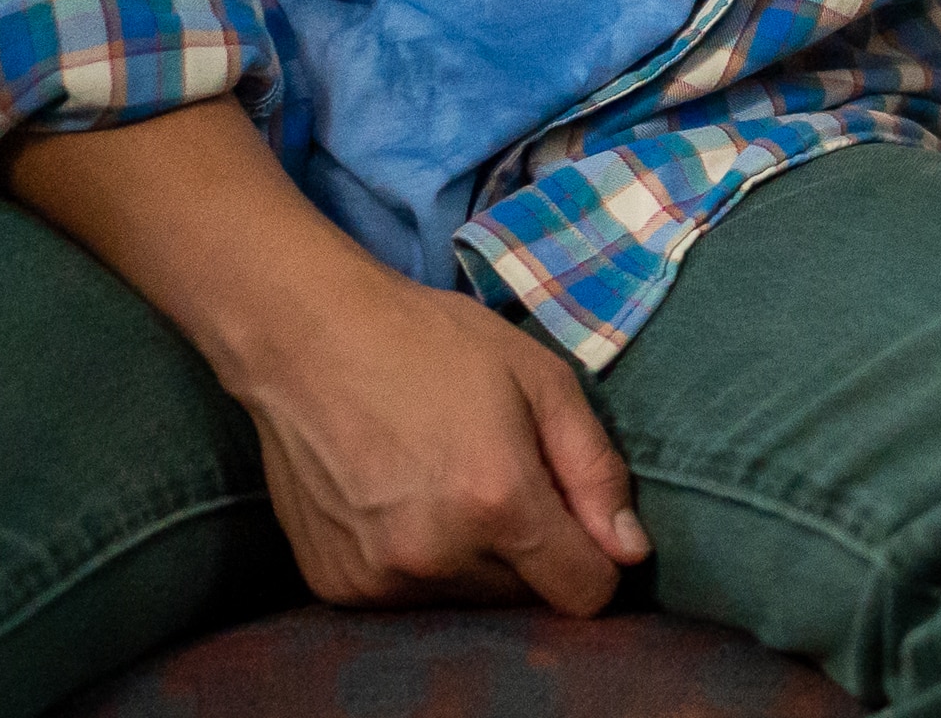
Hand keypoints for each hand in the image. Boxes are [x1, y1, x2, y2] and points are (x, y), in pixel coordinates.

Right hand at [225, 260, 650, 611]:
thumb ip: (595, 471)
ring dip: (475, 560)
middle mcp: (437, 556)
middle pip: (526, 598)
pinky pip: (409, 598)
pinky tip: (401, 499)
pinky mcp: (338, 586)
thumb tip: (632, 554)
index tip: (579, 519)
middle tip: (500, 476)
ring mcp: (380, 578)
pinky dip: (419, 563)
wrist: (308, 339)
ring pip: (468, 601)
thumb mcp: (541, 379)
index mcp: (498, 501)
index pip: (584, 592)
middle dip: (532, 552)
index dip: (597, 558)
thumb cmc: (433, 344)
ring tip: (446, 482)